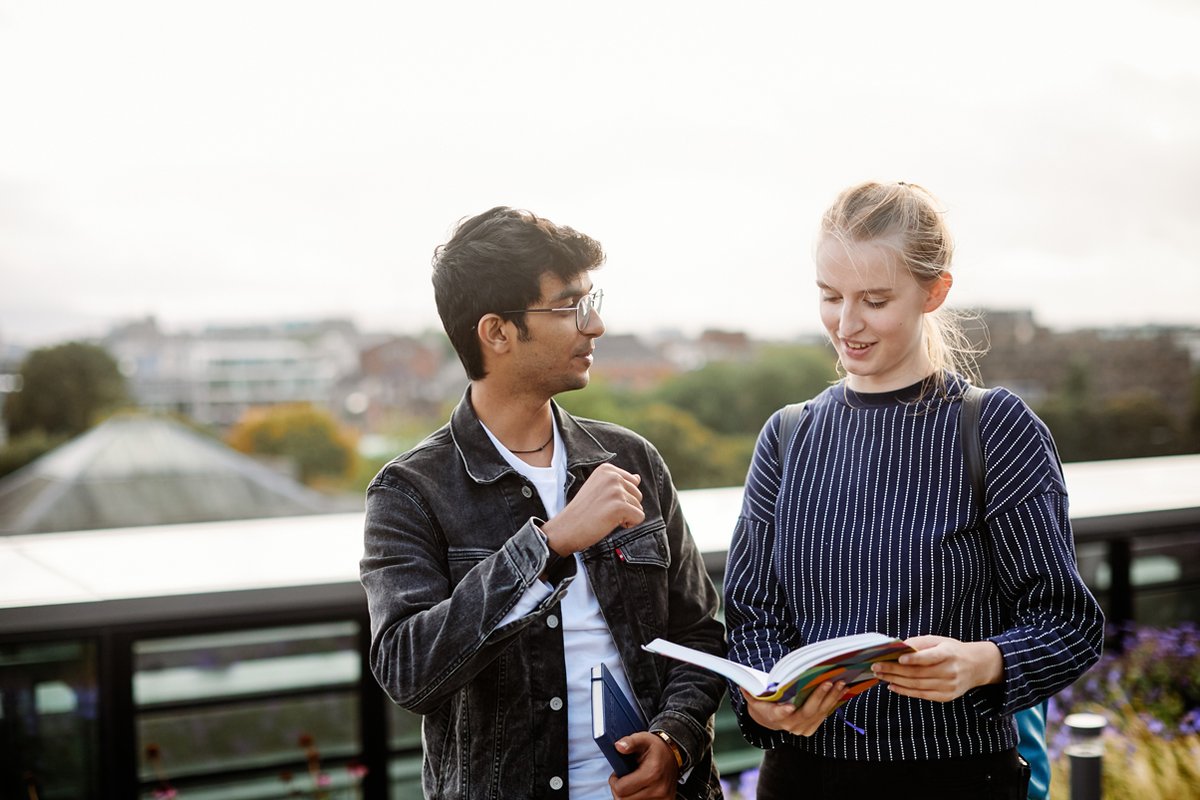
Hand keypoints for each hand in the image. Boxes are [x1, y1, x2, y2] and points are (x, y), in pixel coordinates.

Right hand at [541, 464, 642, 555]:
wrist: (566, 528)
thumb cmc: (583, 511)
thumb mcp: (599, 489)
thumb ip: (619, 482)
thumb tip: (638, 478)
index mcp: (607, 469)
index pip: (633, 482)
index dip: (622, 497)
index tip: (603, 501)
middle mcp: (613, 476)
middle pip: (638, 495)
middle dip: (626, 507)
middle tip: (604, 511)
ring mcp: (616, 491)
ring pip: (639, 507)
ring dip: (626, 516)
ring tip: (605, 516)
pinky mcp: (620, 506)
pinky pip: (639, 517)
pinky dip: (629, 524)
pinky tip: (611, 523)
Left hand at [608, 732, 676, 798]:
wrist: (674, 754)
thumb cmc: (656, 748)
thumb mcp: (643, 738)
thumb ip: (630, 741)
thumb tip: (619, 746)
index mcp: (652, 773)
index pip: (621, 789)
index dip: (614, 782)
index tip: (616, 775)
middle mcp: (659, 789)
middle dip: (618, 791)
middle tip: (622, 780)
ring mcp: (663, 798)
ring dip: (627, 796)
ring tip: (630, 784)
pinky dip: (636, 799)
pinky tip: (638, 790)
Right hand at [741, 680, 846, 736]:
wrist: (769, 720)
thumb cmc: (762, 702)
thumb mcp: (753, 697)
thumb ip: (750, 691)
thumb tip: (742, 682)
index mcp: (773, 717)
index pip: (778, 715)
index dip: (783, 712)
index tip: (789, 707)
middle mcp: (789, 725)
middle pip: (806, 712)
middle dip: (818, 697)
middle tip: (827, 682)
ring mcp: (803, 727)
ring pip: (820, 712)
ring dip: (832, 697)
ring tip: (840, 682)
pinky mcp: (812, 726)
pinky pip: (826, 713)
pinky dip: (835, 701)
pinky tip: (843, 689)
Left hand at [871, 635, 1002, 701]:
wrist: (976, 666)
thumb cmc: (952, 650)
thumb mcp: (939, 641)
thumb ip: (918, 643)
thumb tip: (895, 648)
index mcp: (949, 654)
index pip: (930, 657)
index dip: (914, 658)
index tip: (898, 658)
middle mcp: (951, 671)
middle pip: (919, 673)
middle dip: (894, 670)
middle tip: (876, 667)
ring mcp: (949, 686)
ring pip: (917, 685)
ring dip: (896, 681)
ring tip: (880, 676)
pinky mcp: (946, 697)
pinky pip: (922, 695)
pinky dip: (905, 691)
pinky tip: (892, 685)